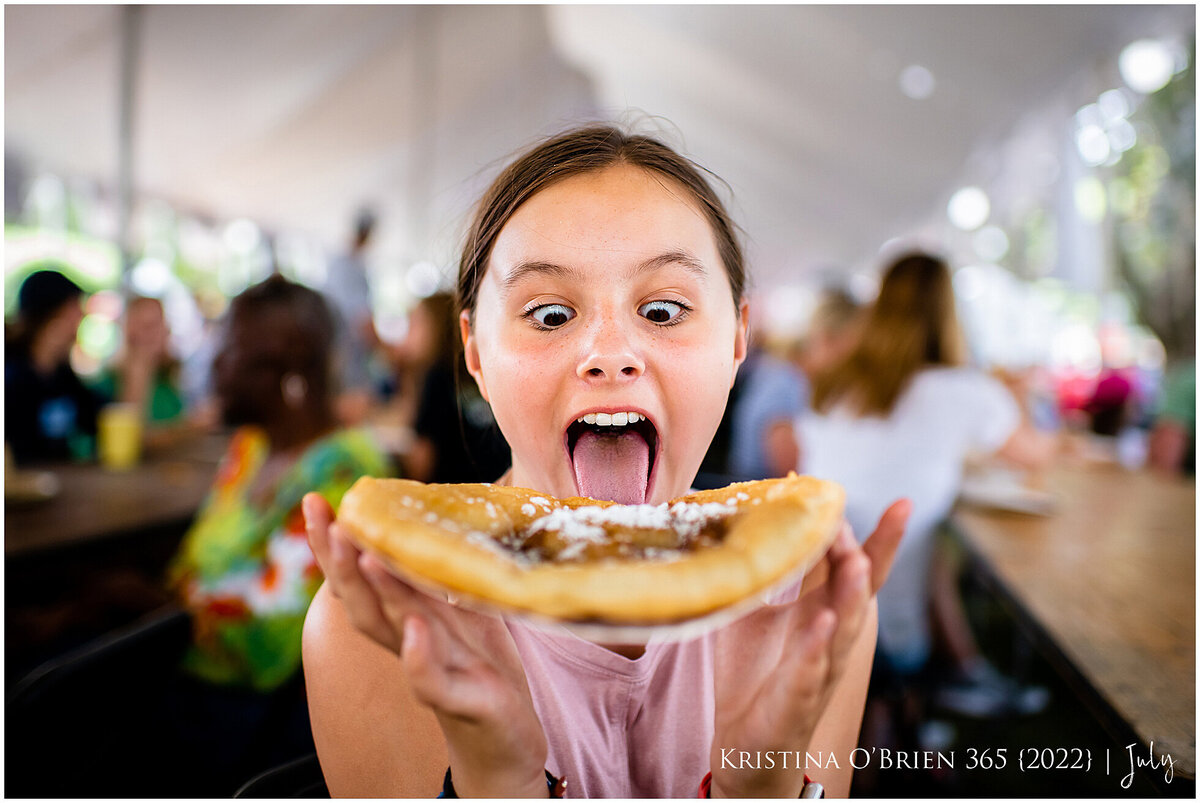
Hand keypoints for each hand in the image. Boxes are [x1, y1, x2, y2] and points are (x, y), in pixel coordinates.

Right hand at [303, 493, 549, 797]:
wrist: (506, 735)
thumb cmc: (480, 666)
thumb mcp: (462, 610)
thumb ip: (440, 574)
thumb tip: (433, 516)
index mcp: (406, 616)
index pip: (360, 577)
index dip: (333, 545)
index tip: (314, 501)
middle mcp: (406, 641)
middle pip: (361, 601)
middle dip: (340, 561)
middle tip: (329, 519)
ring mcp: (430, 669)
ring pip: (390, 631)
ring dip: (376, 592)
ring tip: (364, 554)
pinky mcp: (459, 698)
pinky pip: (430, 680)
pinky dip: (418, 655)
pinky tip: (413, 630)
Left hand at [710, 500, 909, 797]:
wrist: (745, 740)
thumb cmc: (758, 671)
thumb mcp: (762, 608)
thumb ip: (773, 569)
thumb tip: (763, 518)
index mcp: (825, 611)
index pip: (861, 570)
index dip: (883, 540)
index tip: (904, 503)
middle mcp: (832, 637)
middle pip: (860, 592)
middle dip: (869, 554)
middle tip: (875, 518)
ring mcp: (820, 668)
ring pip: (846, 629)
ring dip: (852, 594)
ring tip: (857, 560)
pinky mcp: (797, 699)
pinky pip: (810, 670)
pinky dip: (817, 647)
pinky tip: (823, 623)